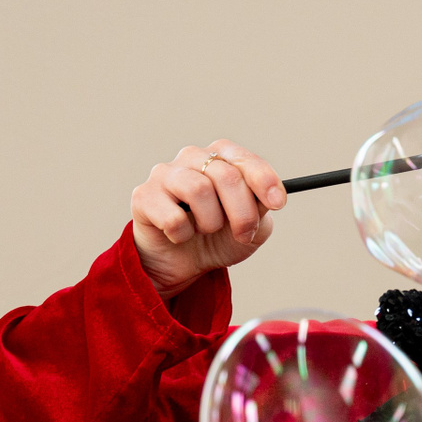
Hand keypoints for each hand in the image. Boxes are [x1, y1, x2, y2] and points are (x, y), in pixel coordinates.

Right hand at [131, 141, 285, 297]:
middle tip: (243, 234)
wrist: (182, 264)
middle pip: (226, 176)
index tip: (278, 203)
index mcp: (220, 157)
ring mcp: (165, 174)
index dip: (263, 180)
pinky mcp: (144, 196)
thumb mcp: (251, 226)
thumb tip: (267, 197)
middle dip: (242, 213)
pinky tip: (179, 236)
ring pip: (199, 190)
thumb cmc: (217, 238)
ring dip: (211, 222)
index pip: (244, 158)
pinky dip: (183, 235)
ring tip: (205, 231)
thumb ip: (261, 208)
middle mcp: (192, 157)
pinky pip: (173, 217)